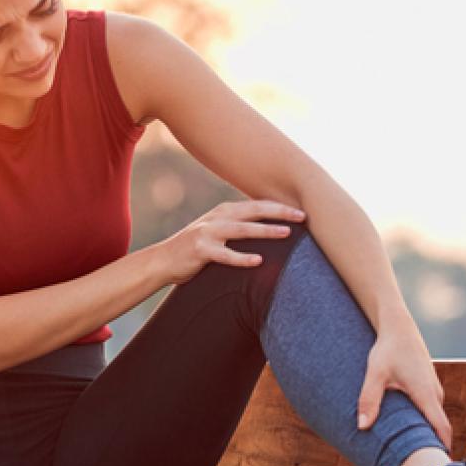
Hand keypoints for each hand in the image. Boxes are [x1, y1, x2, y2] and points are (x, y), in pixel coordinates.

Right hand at [156, 199, 307, 284]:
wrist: (163, 260)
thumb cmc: (196, 248)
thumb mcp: (217, 230)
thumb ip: (238, 226)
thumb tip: (269, 227)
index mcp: (224, 211)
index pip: (257, 205)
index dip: (280, 206)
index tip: (302, 209)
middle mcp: (218, 217)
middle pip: (253, 211)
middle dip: (279, 212)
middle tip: (303, 216)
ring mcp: (208, 232)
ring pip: (242, 229)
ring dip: (265, 230)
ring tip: (286, 233)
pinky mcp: (200, 250)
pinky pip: (225, 254)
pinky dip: (242, 258)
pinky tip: (258, 261)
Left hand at [356, 322, 452, 449]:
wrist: (398, 328)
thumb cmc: (387, 349)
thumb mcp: (375, 374)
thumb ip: (369, 400)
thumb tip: (362, 426)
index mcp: (426, 394)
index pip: (441, 428)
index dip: (440, 449)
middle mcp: (434, 394)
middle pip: (437, 428)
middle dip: (429, 446)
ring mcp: (433, 390)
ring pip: (432, 419)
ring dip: (424, 434)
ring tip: (410, 455)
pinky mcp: (428, 386)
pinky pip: (429, 410)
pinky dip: (421, 422)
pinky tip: (407, 432)